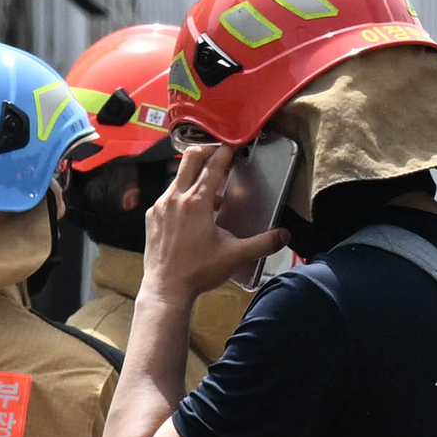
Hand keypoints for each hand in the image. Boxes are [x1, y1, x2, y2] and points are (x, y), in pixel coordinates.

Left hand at [142, 143, 284, 306]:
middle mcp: (176, 198)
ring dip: (194, 176)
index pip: (213, 166)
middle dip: (206, 151)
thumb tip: (284, 236)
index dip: (226, 152)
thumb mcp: (235, 256)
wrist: (166, 289)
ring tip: (210, 191)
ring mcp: (160, 206)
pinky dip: (181, 195)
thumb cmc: (198, 272)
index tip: (234, 146)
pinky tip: (191, 211)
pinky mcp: (151, 216)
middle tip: (219, 155)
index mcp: (197, 202)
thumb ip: (263, 244)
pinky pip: (167, 196)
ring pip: (178, 177)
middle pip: (190, 158)